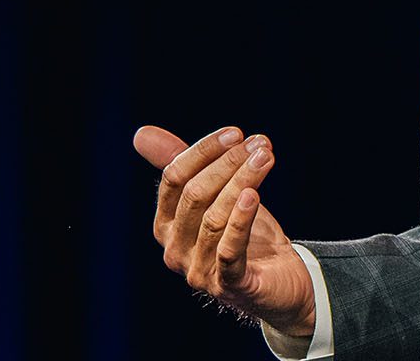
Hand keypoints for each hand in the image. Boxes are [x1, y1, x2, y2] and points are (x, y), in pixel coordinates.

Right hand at [133, 124, 315, 338]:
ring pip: (214, 218)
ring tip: (265, 158)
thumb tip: (141, 133)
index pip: (174, 179)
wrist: (278, 280)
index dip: (203, 151)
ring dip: (243, 182)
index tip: (236, 133)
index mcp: (165, 224)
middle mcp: (175, 249)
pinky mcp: (228, 285)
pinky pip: (229, 250)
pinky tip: (252, 196)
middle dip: (229, 164)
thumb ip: (182, 165)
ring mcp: (199, 270)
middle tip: (261, 145)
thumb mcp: (215, 196)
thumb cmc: (244, 233)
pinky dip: (240, 220)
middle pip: (195, 196)